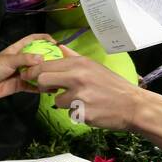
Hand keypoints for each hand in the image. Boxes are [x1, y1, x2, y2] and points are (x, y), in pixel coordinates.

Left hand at [0, 33, 54, 99]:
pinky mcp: (20, 85)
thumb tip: (42, 58)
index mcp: (17, 49)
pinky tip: (50, 89)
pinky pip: (33, 86)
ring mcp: (21, 73)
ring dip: (46, 74)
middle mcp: (21, 60)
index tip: (55, 42)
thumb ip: (25, 59)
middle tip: (61, 63)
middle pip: (38, 57)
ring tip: (58, 76)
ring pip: (37, 73)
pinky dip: (41, 88)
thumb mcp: (9, 60)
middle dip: (48, 59)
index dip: (43, 38)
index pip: (32, 39)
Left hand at [22, 47, 144, 131]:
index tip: (29, 75)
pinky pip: (70, 113)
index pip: (46, 65)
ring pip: (56, 101)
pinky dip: (77, 113)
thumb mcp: (94, 66)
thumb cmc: (113, 85)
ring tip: (82, 100)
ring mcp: (79, 96)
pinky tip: (90, 109)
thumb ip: (74, 58)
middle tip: (49, 90)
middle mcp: (78, 77)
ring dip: (65, 103)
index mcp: (80, 64)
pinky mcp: (82, 113)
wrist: (133, 106)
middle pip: (42, 80)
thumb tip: (59, 47)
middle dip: (42, 86)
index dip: (33, 71)